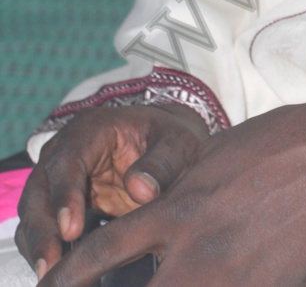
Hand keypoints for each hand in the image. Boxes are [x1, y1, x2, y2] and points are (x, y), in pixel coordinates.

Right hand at [16, 103, 208, 278]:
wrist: (165, 148)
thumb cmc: (169, 142)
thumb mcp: (176, 144)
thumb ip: (162, 163)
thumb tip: (141, 189)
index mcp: (90, 129)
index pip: (68, 161)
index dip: (66, 196)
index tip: (71, 230)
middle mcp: (63, 151)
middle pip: (40, 191)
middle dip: (43, 231)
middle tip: (52, 267)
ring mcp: (55, 179)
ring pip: (33, 213)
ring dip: (38, 246)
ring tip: (51, 277)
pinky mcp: (55, 204)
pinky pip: (39, 229)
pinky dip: (43, 251)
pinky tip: (57, 274)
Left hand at [32, 91, 305, 286]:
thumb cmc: (288, 141)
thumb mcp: (219, 151)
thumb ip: (180, 187)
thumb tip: (155, 209)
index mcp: (181, 208)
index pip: (105, 254)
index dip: (71, 275)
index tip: (56, 282)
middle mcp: (199, 254)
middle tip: (120, 286)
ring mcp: (235, 282)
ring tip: (180, 278)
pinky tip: (227, 278)